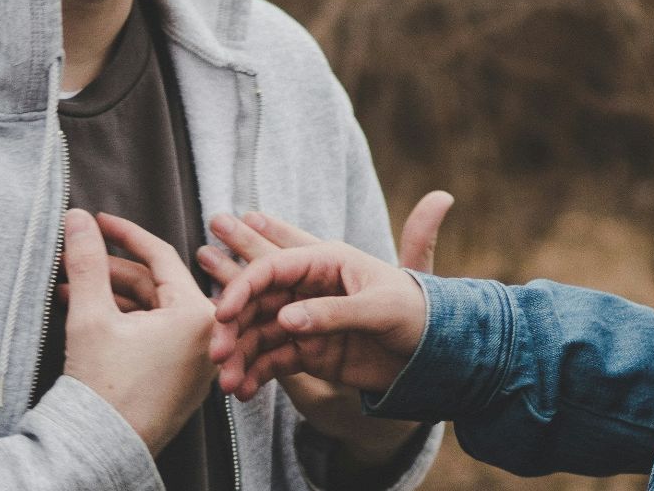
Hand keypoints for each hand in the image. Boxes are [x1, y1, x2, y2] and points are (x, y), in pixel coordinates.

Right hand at [62, 209, 216, 453]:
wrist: (101, 451)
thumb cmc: (102, 388)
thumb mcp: (90, 316)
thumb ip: (86, 262)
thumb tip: (76, 218)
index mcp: (198, 315)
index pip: (161, 256)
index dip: (124, 233)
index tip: (97, 219)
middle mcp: (209, 334)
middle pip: (156, 284)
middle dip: (110, 269)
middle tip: (74, 255)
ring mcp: (199, 358)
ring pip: (153, 309)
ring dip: (112, 295)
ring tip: (69, 284)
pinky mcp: (184, 376)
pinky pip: (156, 334)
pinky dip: (125, 320)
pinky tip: (86, 309)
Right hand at [202, 192, 451, 404]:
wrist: (436, 354)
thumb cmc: (416, 314)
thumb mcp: (380, 310)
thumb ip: (333, 313)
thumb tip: (286, 319)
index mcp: (327, 262)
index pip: (275, 268)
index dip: (245, 287)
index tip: (225, 315)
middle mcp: (309, 288)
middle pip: (257, 301)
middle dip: (231, 326)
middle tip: (217, 353)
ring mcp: (306, 320)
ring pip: (258, 334)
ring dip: (239, 356)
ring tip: (228, 384)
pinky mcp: (308, 350)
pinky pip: (273, 360)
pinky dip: (255, 375)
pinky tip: (243, 391)